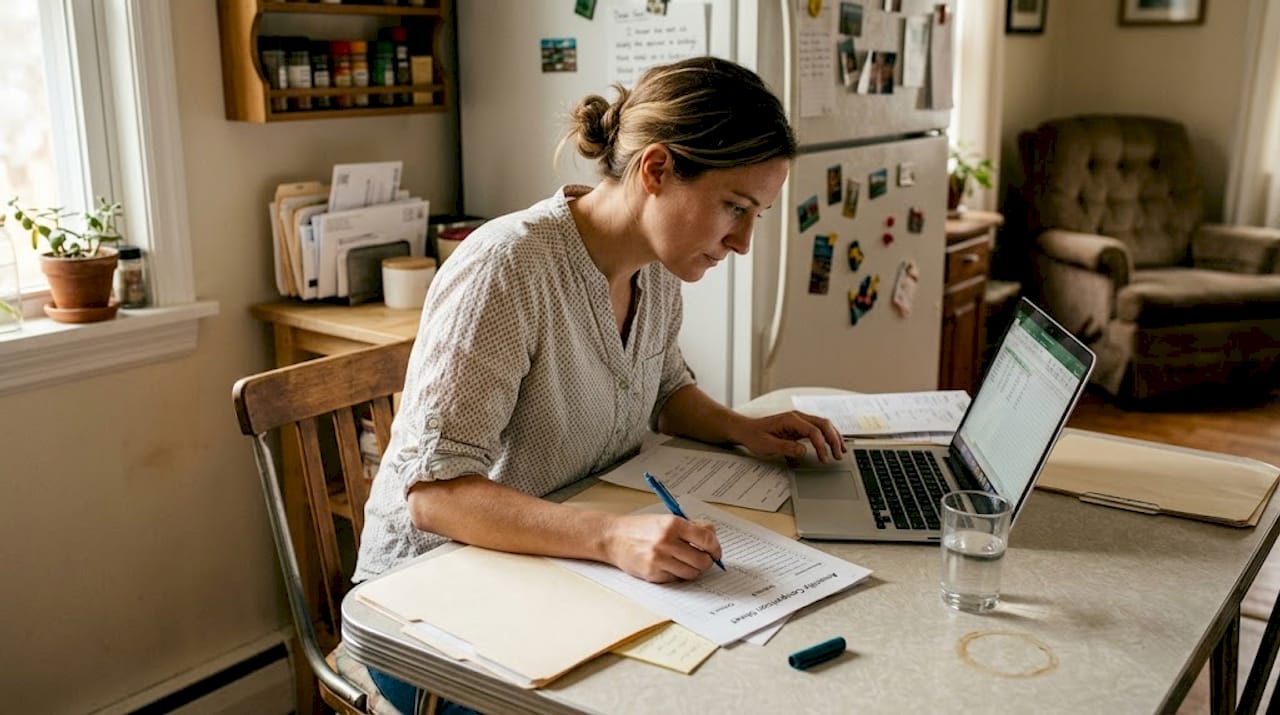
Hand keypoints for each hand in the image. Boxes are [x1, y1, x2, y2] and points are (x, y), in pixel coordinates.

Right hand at [603, 514, 722, 582]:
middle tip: (705, 559)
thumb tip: (713, 534)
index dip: (715, 548)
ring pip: (691, 573)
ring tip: (688, 563)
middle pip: (702, 560)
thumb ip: (691, 526)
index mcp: (672, 524)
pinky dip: (678, 574)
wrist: (613, 537)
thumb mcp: (666, 519)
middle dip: (707, 562)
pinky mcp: (652, 574)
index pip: (706, 539)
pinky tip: (672, 566)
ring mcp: (659, 559)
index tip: (716, 552)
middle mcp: (666, 542)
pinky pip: (676, 579)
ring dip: (694, 570)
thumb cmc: (641, 528)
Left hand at [732, 411, 844, 463]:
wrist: (746, 429)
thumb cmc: (755, 436)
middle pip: (823, 425)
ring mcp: (799, 420)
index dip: (821, 446)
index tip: (823, 459)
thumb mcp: (767, 445)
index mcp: (790, 419)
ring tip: (840, 451)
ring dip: (833, 437)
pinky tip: (832, 445)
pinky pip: (818, 429)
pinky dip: (827, 436)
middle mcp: (797, 417)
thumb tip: (803, 450)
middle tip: (838, 455)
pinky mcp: (799, 426)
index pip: (813, 431)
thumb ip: (786, 448)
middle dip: (834, 440)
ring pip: (823, 425)